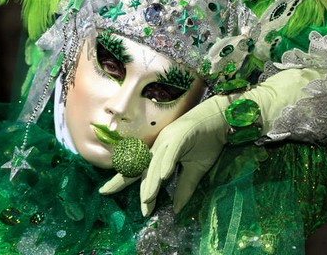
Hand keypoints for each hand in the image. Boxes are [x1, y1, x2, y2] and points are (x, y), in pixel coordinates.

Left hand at [99, 95, 230, 215]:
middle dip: (126, 182)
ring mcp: (169, 139)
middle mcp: (160, 146)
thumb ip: (184, 188)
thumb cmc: (207, 140)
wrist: (220, 117)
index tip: (106, 192)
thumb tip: (176, 209)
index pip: (139, 170)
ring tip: (147, 200)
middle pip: (141, 167)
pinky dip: (167, 163)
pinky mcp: (181, 135)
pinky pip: (172, 152)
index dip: (122, 180)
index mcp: (160, 153)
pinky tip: (163, 176)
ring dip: (152, 182)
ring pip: (156, 163)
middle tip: (113, 196)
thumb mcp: (196, 169)